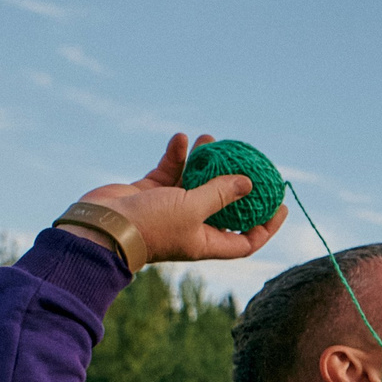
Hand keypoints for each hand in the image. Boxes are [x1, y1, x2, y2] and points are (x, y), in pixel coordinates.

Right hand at [75, 134, 286, 265]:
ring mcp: (168, 209)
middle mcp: (190, 227)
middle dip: (235, 183)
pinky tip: (181, 139)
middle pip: (222, 206)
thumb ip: (221, 194)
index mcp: (206, 242)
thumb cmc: (150, 225)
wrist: (101, 227)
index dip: (267, 226)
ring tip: (210, 139)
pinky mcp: (148, 193)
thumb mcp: (193, 208)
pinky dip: (175, 156)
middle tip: (249, 161)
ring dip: (203, 162)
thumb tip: (248, 183)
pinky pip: (169, 171)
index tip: (280, 205)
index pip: (246, 240)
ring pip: (194, 182)